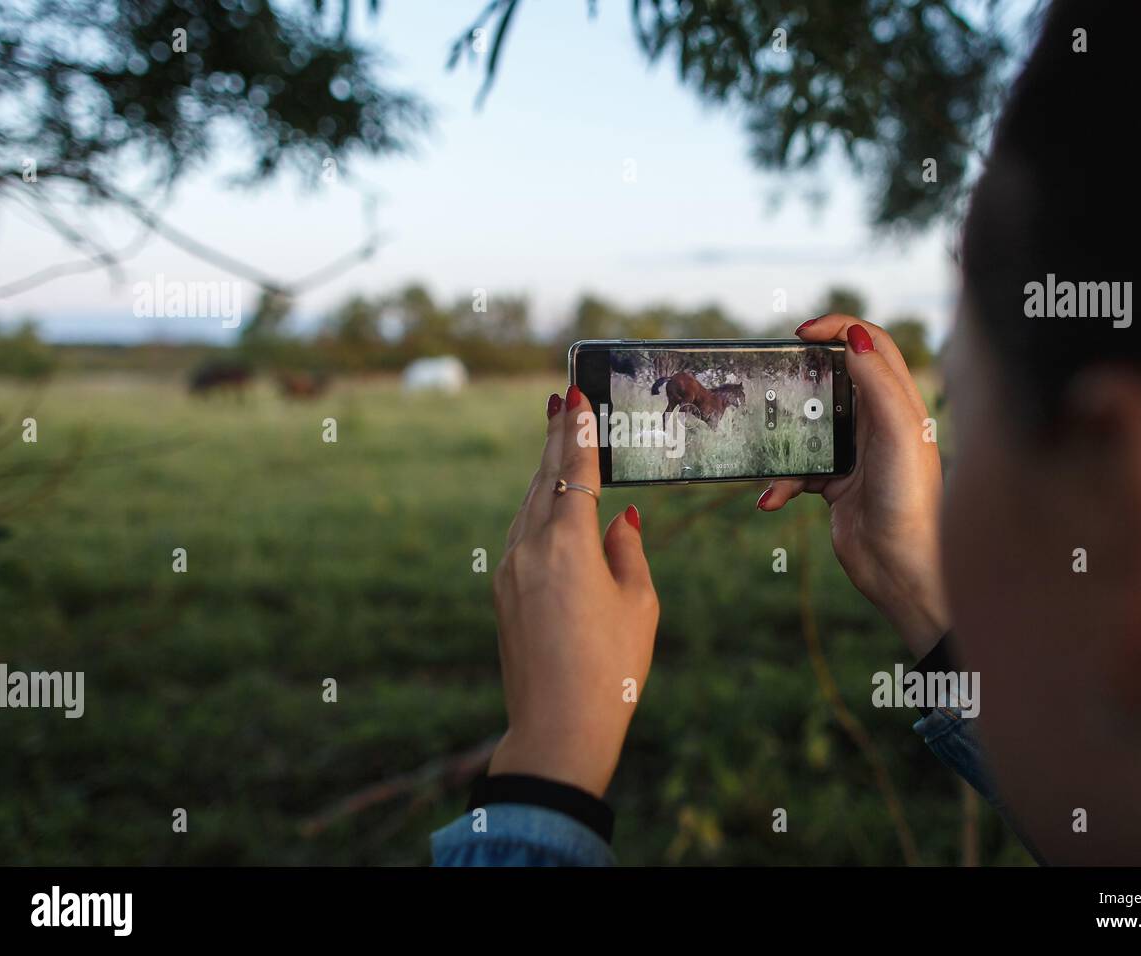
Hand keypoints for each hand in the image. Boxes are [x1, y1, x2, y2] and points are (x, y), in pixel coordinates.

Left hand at [488, 385, 659, 796]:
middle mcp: (530, 549)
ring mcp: (510, 571)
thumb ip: (627, 552)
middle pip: (543, 479)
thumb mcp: (638, 605)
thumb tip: (618, 517)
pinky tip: (547, 504)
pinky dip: (536, 508)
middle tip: (558, 398)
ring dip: (542, 471)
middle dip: (554, 438)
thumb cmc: (612, 669)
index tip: (574, 394)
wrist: (556, 729)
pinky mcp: (502, 593)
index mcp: (568, 545)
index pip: (574, 472)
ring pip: (527, 506)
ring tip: (553, 438)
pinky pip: (521, 535)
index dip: (577, 431)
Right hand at [758, 316, 949, 657]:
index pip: (871, 343)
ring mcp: (856, 452)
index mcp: (900, 402)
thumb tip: (855, 336)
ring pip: (809, 425)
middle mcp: (879, 422)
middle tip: (773, 375)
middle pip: (835, 378)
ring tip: (763, 440)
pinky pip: (799, 470)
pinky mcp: (836, 484)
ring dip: (783, 435)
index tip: (801, 333)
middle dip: (802, 375)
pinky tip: (771, 500)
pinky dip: (781, 482)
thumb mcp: (898, 433)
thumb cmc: (909, 499)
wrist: (901, 568)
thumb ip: (878, 383)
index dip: (838, 327)